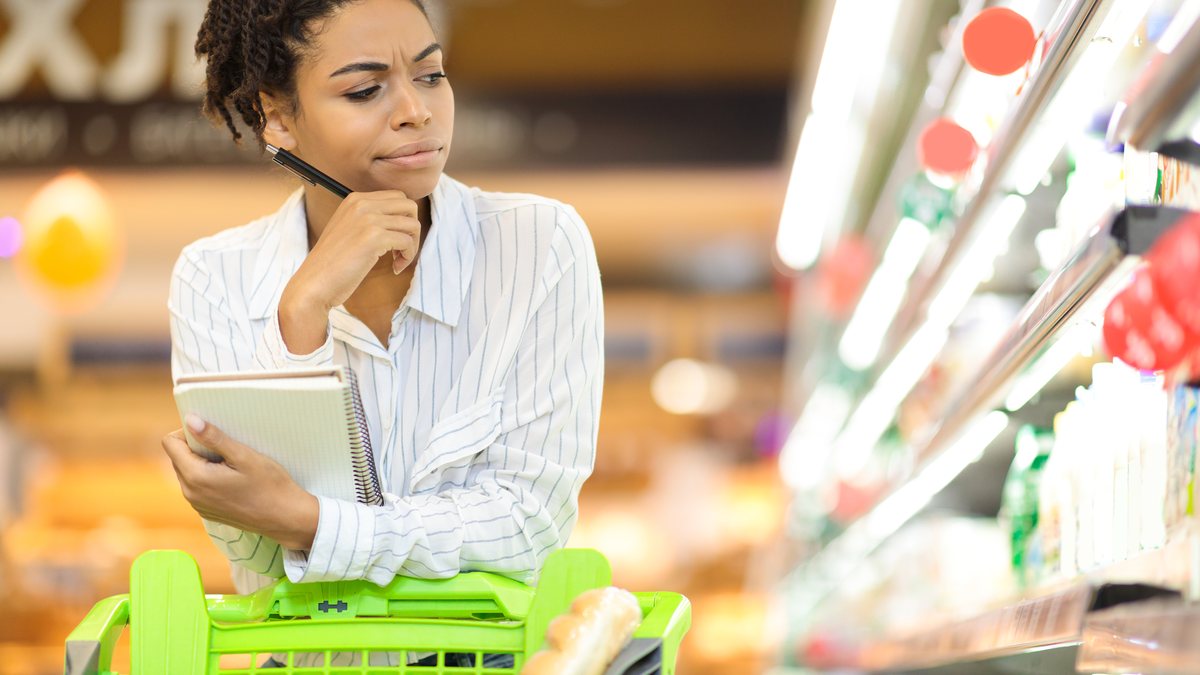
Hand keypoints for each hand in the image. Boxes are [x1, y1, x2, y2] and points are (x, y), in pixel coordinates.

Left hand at [161, 415, 318, 550]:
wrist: (285, 517)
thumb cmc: (270, 485)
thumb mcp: (244, 455)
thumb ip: (214, 438)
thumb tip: (190, 420)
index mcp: (195, 477)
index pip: (171, 443)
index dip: (188, 432)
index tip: (212, 434)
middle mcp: (190, 493)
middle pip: (178, 457)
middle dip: (196, 448)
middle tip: (227, 449)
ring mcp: (198, 505)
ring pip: (187, 472)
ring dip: (203, 462)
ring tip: (232, 465)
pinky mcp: (207, 512)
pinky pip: (197, 487)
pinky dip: (209, 477)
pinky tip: (233, 480)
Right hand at [288, 190, 421, 311]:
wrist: (314, 283)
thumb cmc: (333, 263)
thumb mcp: (349, 229)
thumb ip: (370, 219)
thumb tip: (402, 221)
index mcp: (355, 199)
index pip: (397, 197)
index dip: (403, 219)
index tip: (394, 240)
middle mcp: (361, 204)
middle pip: (409, 206)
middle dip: (412, 229)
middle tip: (401, 249)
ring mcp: (368, 219)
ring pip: (412, 224)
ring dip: (412, 245)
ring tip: (398, 260)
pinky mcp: (374, 237)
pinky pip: (407, 242)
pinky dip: (407, 257)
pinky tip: (395, 268)